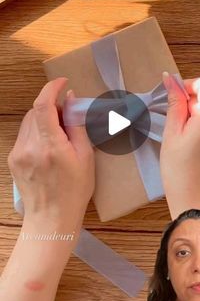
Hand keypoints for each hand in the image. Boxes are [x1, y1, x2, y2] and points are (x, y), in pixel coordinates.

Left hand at [8, 78, 94, 233]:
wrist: (51, 219)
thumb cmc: (74, 191)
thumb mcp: (85, 158)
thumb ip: (76, 126)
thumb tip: (71, 101)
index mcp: (50, 146)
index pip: (43, 106)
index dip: (51, 88)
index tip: (62, 82)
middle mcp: (29, 147)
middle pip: (35, 111)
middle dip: (51, 106)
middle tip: (67, 116)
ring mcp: (18, 153)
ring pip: (28, 122)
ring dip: (43, 118)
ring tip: (59, 133)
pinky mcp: (13, 159)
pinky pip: (24, 135)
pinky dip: (36, 131)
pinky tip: (48, 145)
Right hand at [160, 73, 199, 223]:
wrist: (198, 202)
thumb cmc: (181, 174)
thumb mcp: (171, 136)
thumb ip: (174, 105)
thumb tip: (171, 81)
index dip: (191, 84)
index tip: (178, 96)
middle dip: (191, 106)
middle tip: (177, 128)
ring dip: (198, 119)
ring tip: (186, 142)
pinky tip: (196, 148)